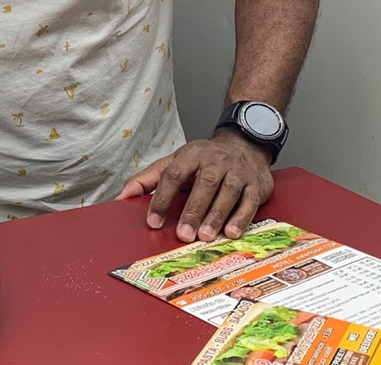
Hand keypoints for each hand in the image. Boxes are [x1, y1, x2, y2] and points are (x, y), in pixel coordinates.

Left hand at [117, 129, 272, 242]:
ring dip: (216, 216)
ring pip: (227, 193)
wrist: (243, 144)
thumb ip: (149, 179)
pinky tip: (231, 233)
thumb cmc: (203, 159)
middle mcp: (215, 161)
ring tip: (204, 237)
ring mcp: (238, 172)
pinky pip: (250, 202)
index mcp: (191, 154)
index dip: (162, 198)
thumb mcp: (175, 161)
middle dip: (192, 211)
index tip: (153, 221)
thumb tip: (123, 196)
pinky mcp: (256, 184)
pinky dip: (241, 218)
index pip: (173, 174)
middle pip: (203, 185)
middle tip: (183, 234)